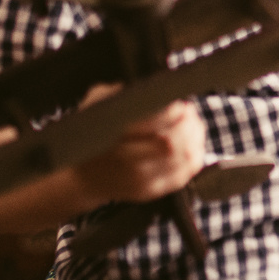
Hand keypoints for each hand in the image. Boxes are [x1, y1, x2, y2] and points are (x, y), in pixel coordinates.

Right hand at [69, 84, 205, 206]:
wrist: (84, 179)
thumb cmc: (92, 136)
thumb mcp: (94, 106)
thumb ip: (116, 94)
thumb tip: (145, 87)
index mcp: (113, 137)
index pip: (154, 122)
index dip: (173, 111)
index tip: (177, 103)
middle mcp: (127, 162)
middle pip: (173, 143)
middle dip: (187, 124)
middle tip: (187, 111)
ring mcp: (141, 181)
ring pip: (184, 159)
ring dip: (194, 137)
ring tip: (191, 123)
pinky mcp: (151, 191)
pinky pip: (184, 175)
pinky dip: (194, 156)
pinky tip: (192, 143)